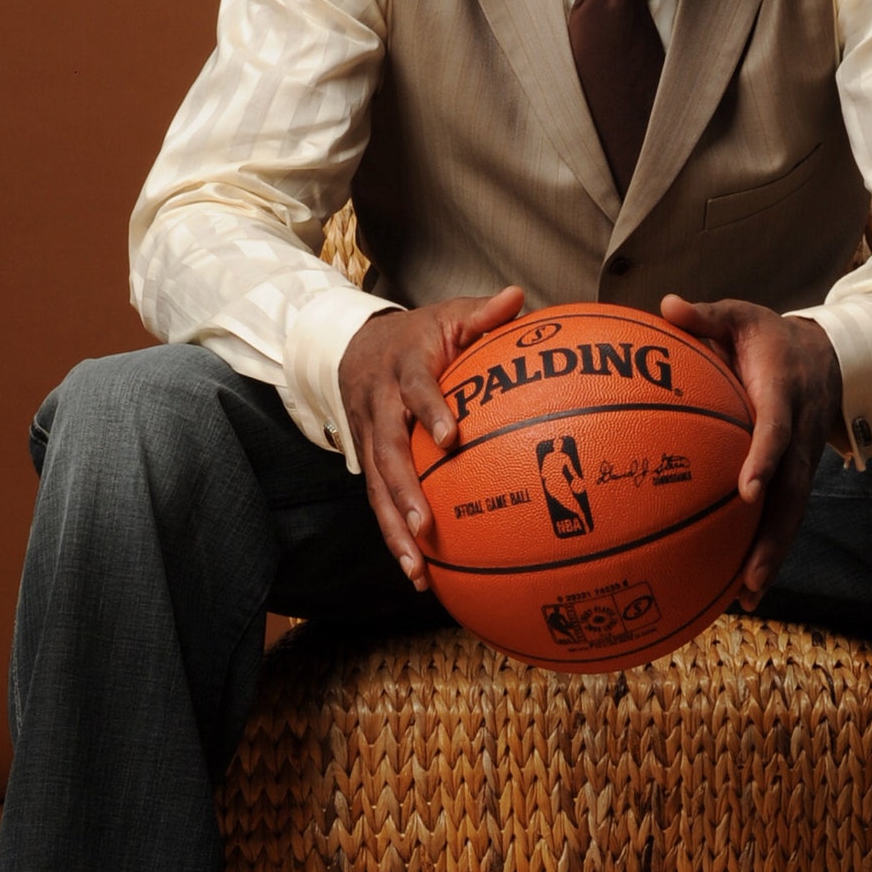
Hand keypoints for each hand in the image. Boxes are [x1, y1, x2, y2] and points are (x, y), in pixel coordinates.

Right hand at [338, 287, 523, 585]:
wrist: (353, 345)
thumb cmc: (417, 335)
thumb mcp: (448, 314)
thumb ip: (483, 313)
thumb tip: (518, 299)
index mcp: (403, 368)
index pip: (415, 388)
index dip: (430, 410)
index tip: (451, 437)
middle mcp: (380, 406)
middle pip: (387, 451)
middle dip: (403, 492)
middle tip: (424, 526)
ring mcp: (368, 437)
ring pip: (376, 486)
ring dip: (394, 529)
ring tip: (416, 568)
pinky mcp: (367, 461)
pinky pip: (377, 501)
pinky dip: (393, 537)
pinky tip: (417, 572)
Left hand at [659, 293, 842, 609]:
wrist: (828, 354)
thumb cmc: (769, 337)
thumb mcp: (742, 315)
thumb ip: (707, 316)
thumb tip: (667, 306)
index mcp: (785, 396)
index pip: (778, 432)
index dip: (765, 460)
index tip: (747, 489)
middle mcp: (800, 438)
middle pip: (793, 494)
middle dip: (774, 536)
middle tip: (749, 575)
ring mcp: (804, 461)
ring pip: (793, 515)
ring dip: (773, 556)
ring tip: (746, 598)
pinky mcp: (799, 477)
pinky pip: (785, 516)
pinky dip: (768, 550)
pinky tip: (741, 588)